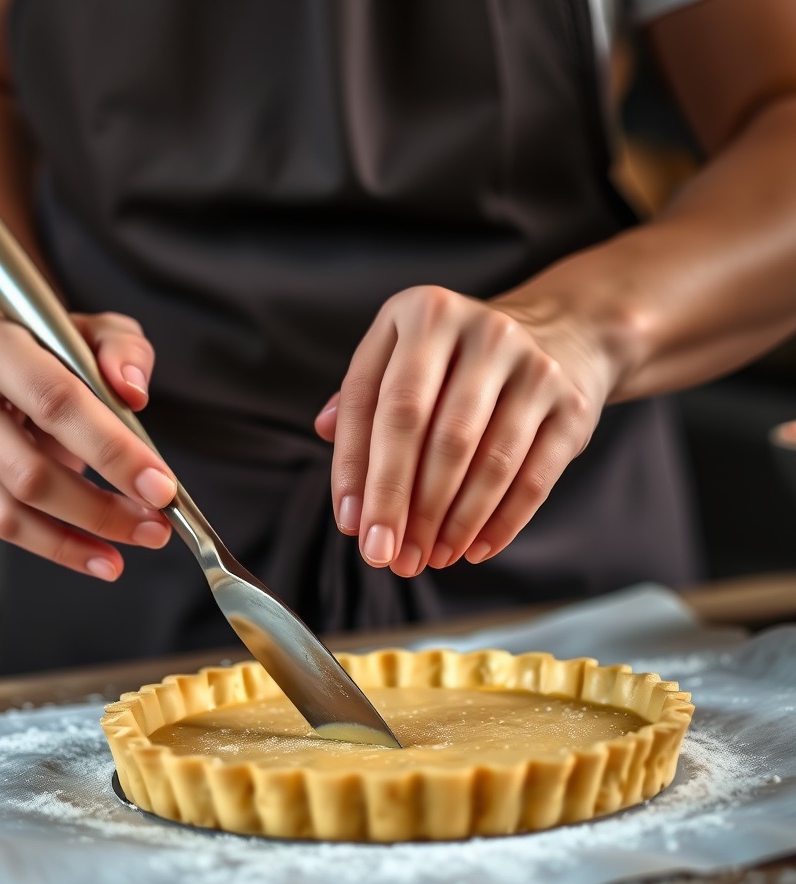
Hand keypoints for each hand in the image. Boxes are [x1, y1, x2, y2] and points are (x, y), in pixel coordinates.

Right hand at [0, 312, 176, 580]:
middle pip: (31, 471)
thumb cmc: (54, 346)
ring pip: (14, 510)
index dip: (113, 452)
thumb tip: (133, 392)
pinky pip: (6, 525)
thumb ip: (123, 351)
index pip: (58, 405)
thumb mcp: (100, 331)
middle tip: (158, 526)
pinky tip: (101, 557)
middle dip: (103, 508)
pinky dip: (59, 547)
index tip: (161, 487)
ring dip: (83, 537)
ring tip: (137, 541)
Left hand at [314, 286, 612, 576]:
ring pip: (484, 460)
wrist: (565, 332)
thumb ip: (362, 397)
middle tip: (386, 555)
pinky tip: (473, 548)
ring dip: (450, 522)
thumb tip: (322, 435)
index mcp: (421, 314)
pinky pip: (533, 477)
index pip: (374, 401)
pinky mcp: (572, 404)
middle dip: (400, 503)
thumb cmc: (460, 360)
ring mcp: (533, 366)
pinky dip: (501, 523)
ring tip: (428, 558)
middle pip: (426, 431)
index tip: (351, 524)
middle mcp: (480, 331)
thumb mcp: (405, 354)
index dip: (356, 469)